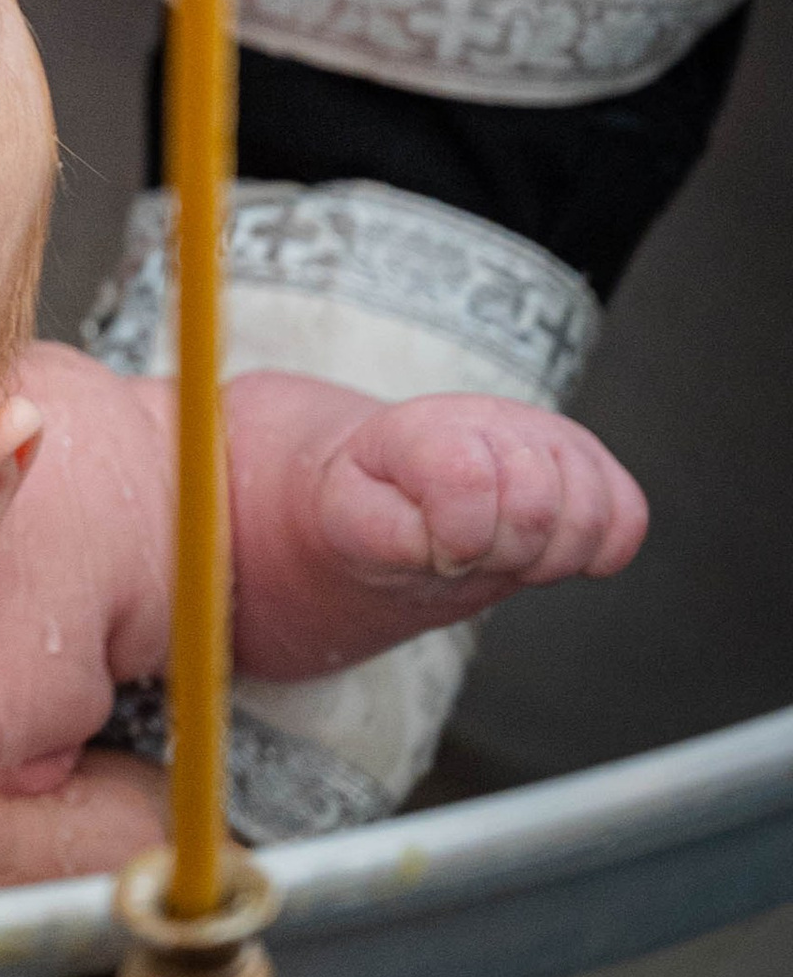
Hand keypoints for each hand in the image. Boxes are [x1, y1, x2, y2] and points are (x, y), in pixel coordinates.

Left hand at [314, 395, 645, 598]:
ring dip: (548, 557)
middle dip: (503, 553)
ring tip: (508, 553)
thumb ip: (385, 531)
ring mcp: (551, 437)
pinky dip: (600, 551)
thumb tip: (439, 544)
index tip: (438, 552)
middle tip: (474, 553)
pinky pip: (630, 517)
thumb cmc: (374, 508)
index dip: (456, 540)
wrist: (397, 495)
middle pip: (538, 504)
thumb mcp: (347, 522)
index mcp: (430, 428)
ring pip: (591, 513)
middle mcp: (498, 419)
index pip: (469, 479)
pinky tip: (551, 552)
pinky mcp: (592, 465)